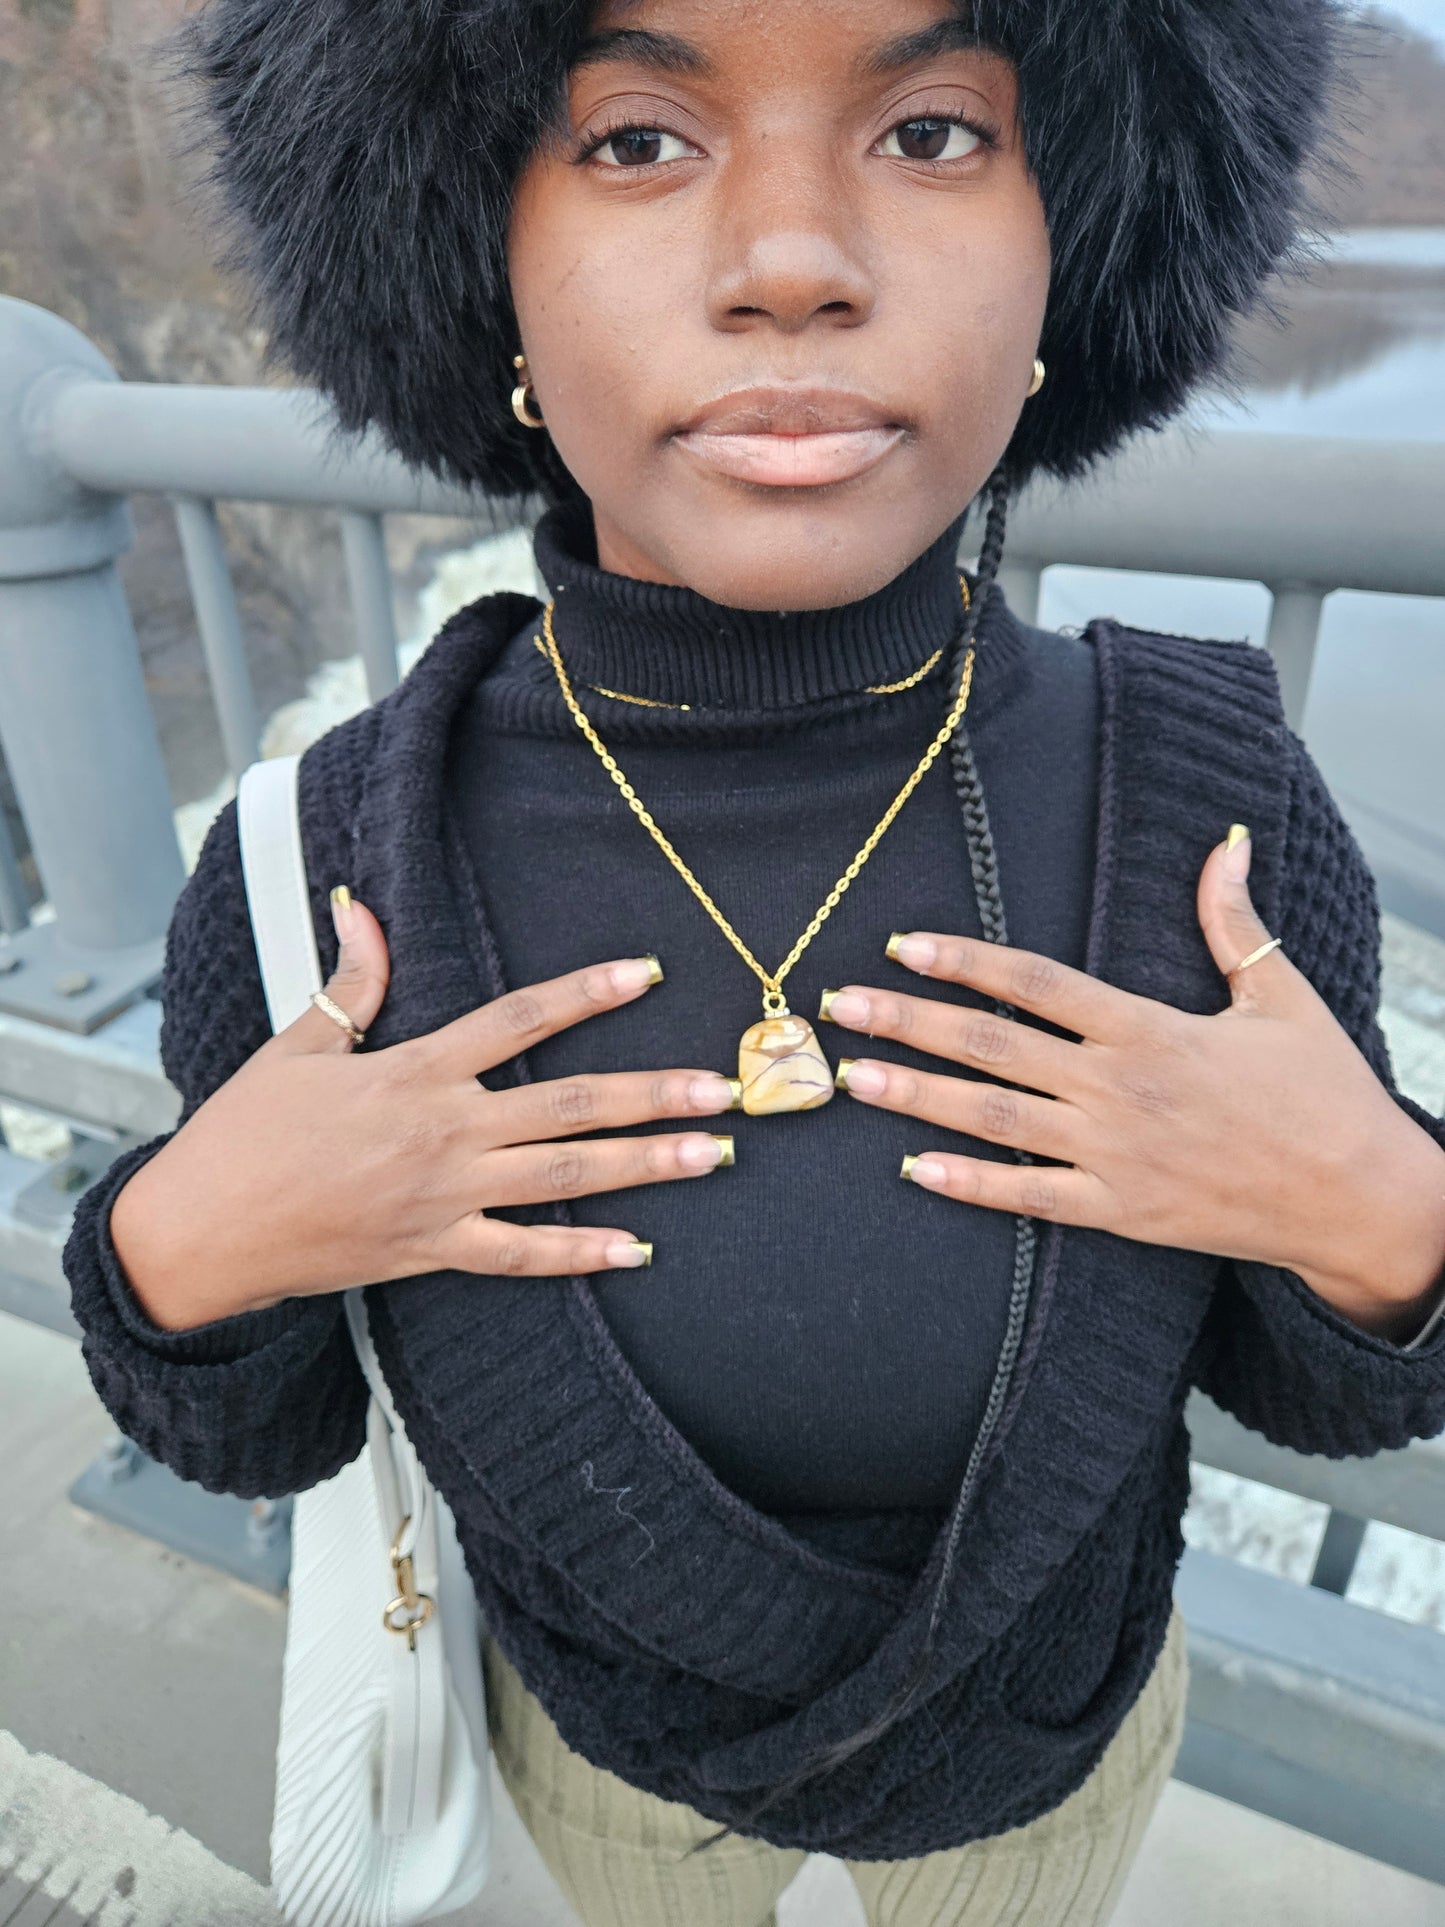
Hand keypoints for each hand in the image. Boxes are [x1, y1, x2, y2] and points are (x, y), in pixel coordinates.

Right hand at [110, 889, 739, 1330]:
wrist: (203, 1229)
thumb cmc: (245, 1132)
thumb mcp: (298, 1042)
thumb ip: (352, 981)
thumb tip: (363, 908)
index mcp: (414, 1071)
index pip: (518, 1017)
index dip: (586, 992)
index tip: (648, 972)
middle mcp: (443, 1131)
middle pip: (568, 1104)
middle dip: (654, 1094)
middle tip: (725, 1087)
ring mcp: (444, 1196)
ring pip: (563, 1177)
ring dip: (645, 1165)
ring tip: (711, 1153)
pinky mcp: (433, 1250)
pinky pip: (520, 1256)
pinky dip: (578, 1255)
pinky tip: (636, 1249)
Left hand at [820, 826, 1444, 1337]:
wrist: (1359, 1196)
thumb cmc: (1324, 1093)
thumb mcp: (1281, 996)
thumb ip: (1232, 923)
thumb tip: (1226, 844)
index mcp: (1151, 1029)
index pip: (1037, 983)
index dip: (967, 960)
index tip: (905, 943)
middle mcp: (1121, 1090)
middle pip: (994, 1047)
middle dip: (910, 1023)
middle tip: (843, 1007)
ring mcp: (1116, 1156)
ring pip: (996, 1119)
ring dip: (917, 1097)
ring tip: (853, 1078)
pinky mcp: (1121, 1214)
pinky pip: (1030, 1198)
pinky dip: (971, 1184)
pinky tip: (915, 1169)